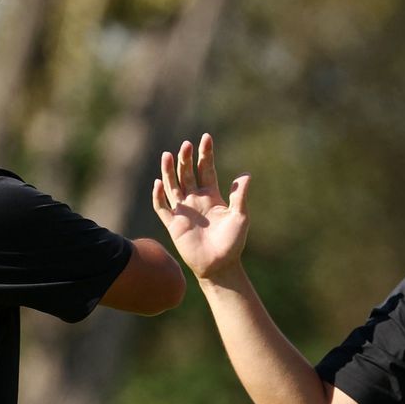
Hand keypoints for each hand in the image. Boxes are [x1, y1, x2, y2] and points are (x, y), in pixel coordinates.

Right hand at [152, 133, 250, 280]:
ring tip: (168, 155)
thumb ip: (240, 196)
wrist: (220, 266)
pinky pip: (162, 207)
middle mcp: (195, 200)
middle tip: (186, 144)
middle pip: (187, 174)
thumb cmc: (233, 243)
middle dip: (186, 159)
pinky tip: (158, 183)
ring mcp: (183, 211)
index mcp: (212, 196)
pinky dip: (159, 196)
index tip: (206, 138)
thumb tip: (246, 175)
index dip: (205, 154)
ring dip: (169, 171)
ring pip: (172, 186)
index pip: (206, 169)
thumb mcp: (240, 217)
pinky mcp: (173, 224)